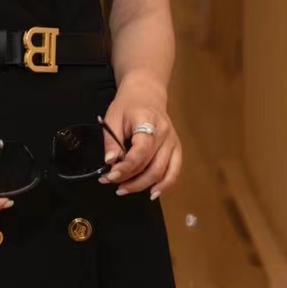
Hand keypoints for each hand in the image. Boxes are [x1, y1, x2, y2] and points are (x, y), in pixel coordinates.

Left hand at [98, 83, 180, 199]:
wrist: (146, 94)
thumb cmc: (128, 105)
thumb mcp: (112, 118)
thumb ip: (111, 141)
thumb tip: (110, 163)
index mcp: (148, 122)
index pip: (140, 152)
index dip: (126, 168)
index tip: (110, 176)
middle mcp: (165, 134)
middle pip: (152, 166)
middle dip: (132, 180)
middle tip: (114, 184)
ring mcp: (173, 142)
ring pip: (163, 172)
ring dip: (144, 185)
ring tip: (125, 189)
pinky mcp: (177, 149)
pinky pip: (174, 171)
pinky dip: (165, 185)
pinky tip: (153, 193)